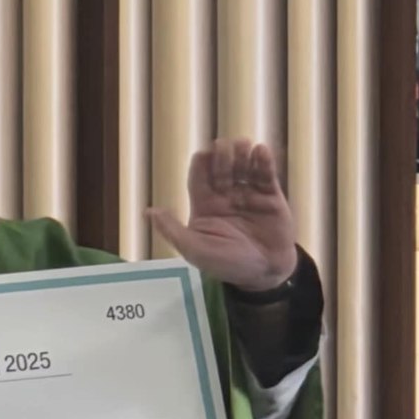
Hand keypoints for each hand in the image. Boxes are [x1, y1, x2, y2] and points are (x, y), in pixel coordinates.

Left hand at [149, 138, 297, 293]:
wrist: (264, 274)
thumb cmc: (227, 264)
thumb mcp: (195, 250)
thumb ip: (173, 230)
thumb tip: (148, 212)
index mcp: (205, 205)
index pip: (199, 178)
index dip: (201, 165)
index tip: (203, 154)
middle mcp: (225, 195)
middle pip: (221, 168)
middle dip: (222, 156)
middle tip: (224, 147)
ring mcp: (248, 193)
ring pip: (243, 167)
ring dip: (242, 154)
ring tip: (242, 145)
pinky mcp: (270, 196)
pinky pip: (265, 175)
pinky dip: (263, 162)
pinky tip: (260, 151)